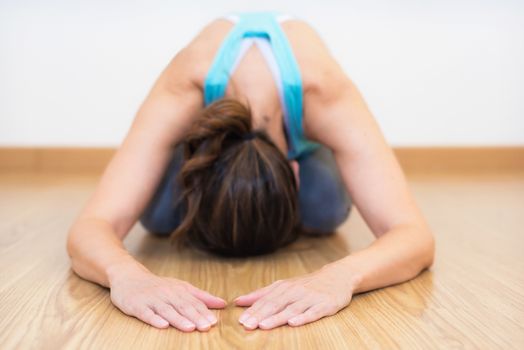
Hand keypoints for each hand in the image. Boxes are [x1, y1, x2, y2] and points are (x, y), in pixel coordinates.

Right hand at [109, 267, 226, 331]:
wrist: (129, 277)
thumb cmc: (159, 286)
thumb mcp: (181, 288)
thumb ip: (202, 297)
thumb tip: (223, 303)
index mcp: (179, 290)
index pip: (194, 302)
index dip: (204, 312)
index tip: (214, 322)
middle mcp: (167, 294)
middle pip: (182, 306)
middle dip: (195, 317)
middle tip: (206, 327)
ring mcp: (151, 299)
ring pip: (167, 310)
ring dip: (178, 319)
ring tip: (190, 328)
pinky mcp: (137, 305)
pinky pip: (146, 313)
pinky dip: (154, 319)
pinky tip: (162, 325)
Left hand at [234, 263, 360, 329]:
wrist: (337, 276)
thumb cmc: (307, 285)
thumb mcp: (283, 286)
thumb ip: (261, 294)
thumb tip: (238, 301)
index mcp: (284, 287)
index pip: (265, 300)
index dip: (253, 311)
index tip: (241, 321)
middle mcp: (295, 291)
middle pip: (276, 304)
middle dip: (260, 315)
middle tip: (247, 325)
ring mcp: (310, 298)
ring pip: (291, 309)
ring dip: (277, 317)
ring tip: (264, 325)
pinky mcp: (325, 304)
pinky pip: (313, 312)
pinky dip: (303, 317)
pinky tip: (293, 322)